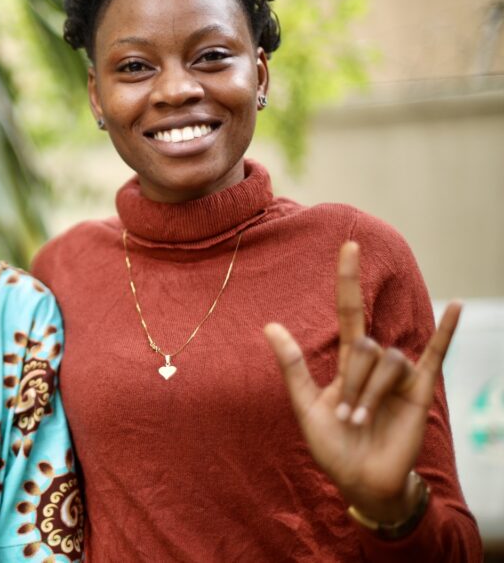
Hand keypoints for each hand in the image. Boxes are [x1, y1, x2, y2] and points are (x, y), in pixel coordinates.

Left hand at [263, 241, 460, 522]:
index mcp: (347, 361)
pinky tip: (457, 306)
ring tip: (361, 420)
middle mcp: (374, 363)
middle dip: (351, 381)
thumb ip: (292, 366)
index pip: (350, 311)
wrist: (361, 479)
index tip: (349, 246)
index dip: (348, 279)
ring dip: (370, 392)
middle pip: (364, 346)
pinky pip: (435, 355)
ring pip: (386, 361)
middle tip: (346, 415)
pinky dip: (446, 331)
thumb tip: (269, 326)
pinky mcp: (419, 391)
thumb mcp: (304, 406)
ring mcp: (398, 376)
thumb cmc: (332, 446)